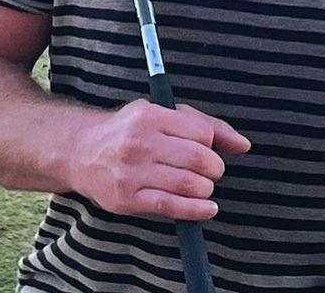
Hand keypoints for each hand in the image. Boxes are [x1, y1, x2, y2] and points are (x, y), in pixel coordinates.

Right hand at [69, 98, 250, 221]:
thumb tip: (243, 145)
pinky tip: (206, 207)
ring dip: (206, 189)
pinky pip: (170, 207)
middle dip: (214, 169)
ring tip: (203, 187)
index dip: (213, 144)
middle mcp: (140, 141)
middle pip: (198, 159)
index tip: (209, 149)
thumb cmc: (129, 131)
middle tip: (211, 171)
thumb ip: (203, 125)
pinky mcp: (127, 198)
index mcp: (150, 115)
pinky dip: (196, 210)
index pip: (200, 132)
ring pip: (187, 184)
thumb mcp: (160, 114)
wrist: (81, 152)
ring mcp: (132, 171)